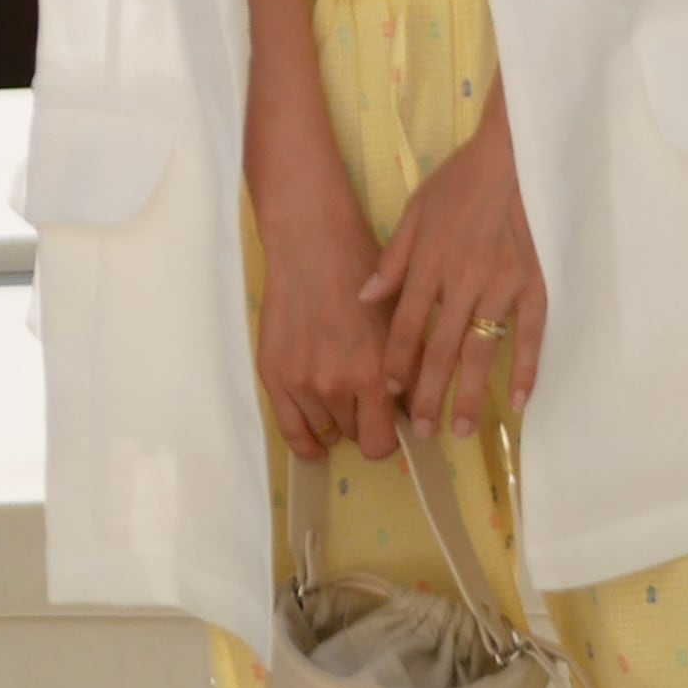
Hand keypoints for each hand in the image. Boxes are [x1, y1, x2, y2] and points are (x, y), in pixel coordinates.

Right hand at [254, 160, 402, 461]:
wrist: (312, 244)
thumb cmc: (363, 275)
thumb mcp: (399, 322)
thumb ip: (406, 373)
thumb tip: (414, 414)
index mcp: (373, 375)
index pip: (382, 443)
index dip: (390, 438)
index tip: (392, 425)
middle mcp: (336, 387)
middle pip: (355, 436)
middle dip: (366, 422)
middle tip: (367, 400)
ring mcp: (301, 383)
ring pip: (326, 431)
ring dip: (338, 421)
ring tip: (343, 398)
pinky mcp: (273, 375)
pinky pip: (290, 429)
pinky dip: (306, 442)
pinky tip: (318, 443)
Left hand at [359, 78, 546, 442]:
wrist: (514, 155)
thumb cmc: (461, 182)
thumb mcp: (415, 211)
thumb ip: (392, 259)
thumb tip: (365, 298)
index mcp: (431, 263)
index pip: (408, 326)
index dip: (397, 364)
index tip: (389, 396)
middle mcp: (464, 281)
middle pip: (440, 349)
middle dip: (428, 395)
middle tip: (422, 433)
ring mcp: (502, 285)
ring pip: (481, 350)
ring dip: (469, 394)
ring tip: (459, 429)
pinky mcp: (536, 283)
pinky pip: (531, 334)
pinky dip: (526, 368)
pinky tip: (519, 401)